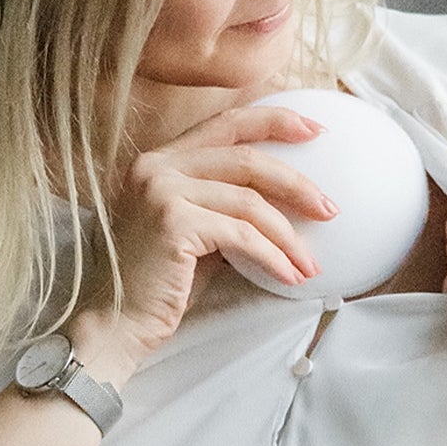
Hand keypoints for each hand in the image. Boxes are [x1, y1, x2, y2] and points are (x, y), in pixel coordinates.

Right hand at [77, 103, 337, 363]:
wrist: (116, 324)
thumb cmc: (158, 286)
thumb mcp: (194, 233)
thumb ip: (224, 205)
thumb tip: (286, 199)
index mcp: (159, 160)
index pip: (227, 124)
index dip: (276, 121)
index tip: (316, 129)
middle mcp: (156, 166)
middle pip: (246, 157)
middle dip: (297, 184)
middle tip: (330, 208)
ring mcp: (161, 190)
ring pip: (249, 201)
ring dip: (289, 235)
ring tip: (311, 263)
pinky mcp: (173, 222)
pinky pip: (241, 235)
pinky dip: (272, 257)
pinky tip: (290, 276)